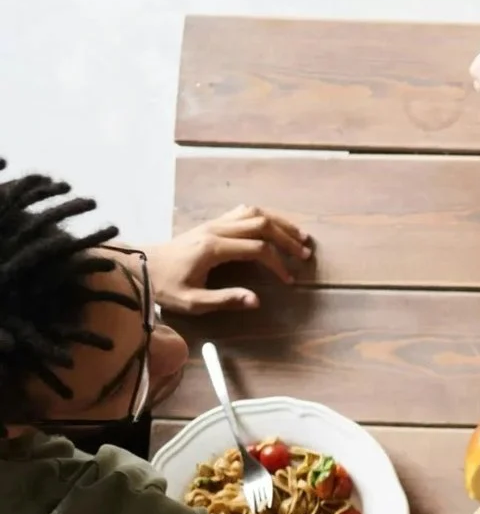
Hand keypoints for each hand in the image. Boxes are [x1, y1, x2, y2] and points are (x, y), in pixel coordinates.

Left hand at [146, 207, 313, 314]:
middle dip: (287, 239)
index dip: (278, 264)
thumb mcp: (192, 301)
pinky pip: (243, 212)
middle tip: (305, 254)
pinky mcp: (212, 223)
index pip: (258, 249)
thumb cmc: (165, 286)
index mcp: (213, 248)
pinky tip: (274, 227)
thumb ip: (225, 300)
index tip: (289, 280)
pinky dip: (264, 217)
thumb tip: (256, 300)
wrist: (139, 265)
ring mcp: (214, 223)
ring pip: (255, 213)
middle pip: (262, 225)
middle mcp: (216, 230)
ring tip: (299, 236)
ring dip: (280, 223)